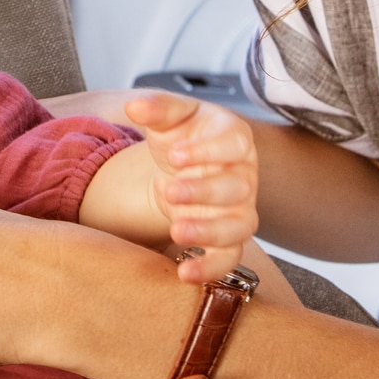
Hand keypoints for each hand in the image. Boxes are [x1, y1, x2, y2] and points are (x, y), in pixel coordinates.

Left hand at [123, 92, 258, 282]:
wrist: (182, 164)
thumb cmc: (183, 136)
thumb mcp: (170, 117)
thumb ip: (157, 107)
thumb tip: (134, 105)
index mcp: (234, 138)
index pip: (234, 143)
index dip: (208, 151)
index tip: (175, 155)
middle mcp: (244, 174)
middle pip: (238, 187)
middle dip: (204, 192)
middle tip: (170, 190)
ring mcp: (240, 208)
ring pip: (241, 226)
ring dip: (210, 231)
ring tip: (177, 230)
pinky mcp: (229, 237)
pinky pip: (231, 258)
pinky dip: (211, 268)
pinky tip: (184, 272)